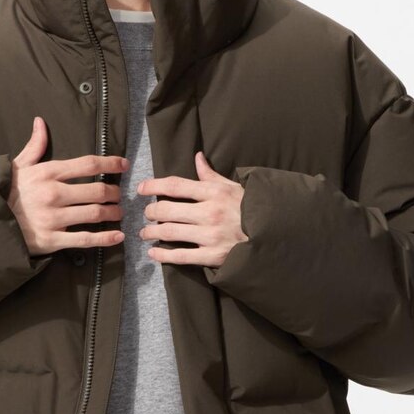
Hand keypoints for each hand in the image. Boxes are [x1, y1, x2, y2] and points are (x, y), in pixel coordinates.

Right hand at [7, 116, 127, 253]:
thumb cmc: (7, 192)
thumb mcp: (19, 166)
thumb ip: (35, 146)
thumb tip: (40, 122)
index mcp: (48, 173)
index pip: (87, 164)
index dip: (110, 163)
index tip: (123, 165)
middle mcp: (53, 194)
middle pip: (97, 190)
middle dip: (114, 193)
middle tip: (119, 196)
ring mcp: (54, 218)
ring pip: (95, 213)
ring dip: (113, 213)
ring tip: (118, 213)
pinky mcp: (53, 239)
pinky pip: (85, 239)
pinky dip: (105, 238)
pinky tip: (118, 236)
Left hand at [137, 151, 245, 267]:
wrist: (272, 236)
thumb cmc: (251, 209)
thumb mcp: (234, 187)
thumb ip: (211, 176)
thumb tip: (198, 157)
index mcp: (214, 192)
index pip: (175, 185)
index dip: (153, 186)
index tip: (141, 188)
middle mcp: (210, 213)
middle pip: (167, 210)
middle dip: (151, 212)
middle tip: (147, 215)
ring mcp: (210, 235)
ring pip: (170, 232)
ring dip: (151, 232)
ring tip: (145, 233)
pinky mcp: (212, 256)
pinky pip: (180, 256)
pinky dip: (163, 254)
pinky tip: (153, 252)